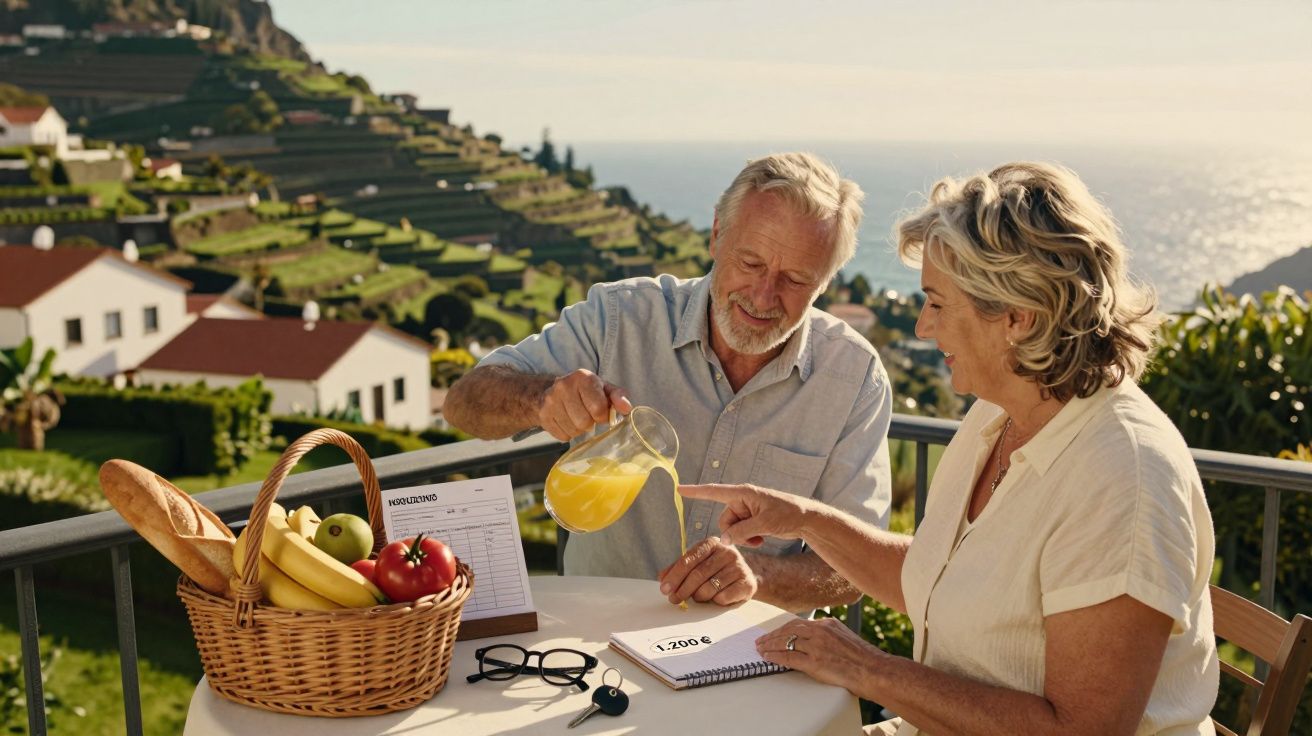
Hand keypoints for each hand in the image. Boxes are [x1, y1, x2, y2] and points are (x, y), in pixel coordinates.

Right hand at [536, 369, 631, 440]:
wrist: (548, 391)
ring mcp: (550, 402)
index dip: (603, 415)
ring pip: (574, 431)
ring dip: (579, 429)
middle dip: (590, 422)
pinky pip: (563, 436)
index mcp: (583, 377)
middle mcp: (564, 386)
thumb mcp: (602, 388)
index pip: (598, 408)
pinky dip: (568, 433)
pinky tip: (566, 421)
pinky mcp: (543, 416)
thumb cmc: (583, 391)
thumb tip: (627, 408)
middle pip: (584, 422)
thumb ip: (617, 396)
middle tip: (587, 415)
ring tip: (576, 417)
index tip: (600, 412)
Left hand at [657, 537, 757, 605]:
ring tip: (697, 597)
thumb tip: (662, 577)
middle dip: (682, 589)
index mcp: (712, 543)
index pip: (689, 559)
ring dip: (698, 596)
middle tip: (674, 599)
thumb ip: (679, 568)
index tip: (665, 589)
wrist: (745, 578)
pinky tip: (715, 598)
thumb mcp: (698, 564)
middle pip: (698, 574)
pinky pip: (723, 597)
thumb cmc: (717, 570)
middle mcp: (727, 552)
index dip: (675, 575)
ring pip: (709, 587)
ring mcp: (739, 567)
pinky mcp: (747, 583)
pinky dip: (714, 601)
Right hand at [677, 483, 813, 546]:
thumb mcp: (764, 524)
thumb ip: (741, 532)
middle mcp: (742, 500)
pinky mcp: (751, 519)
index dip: (695, 491)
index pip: (714, 491)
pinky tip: (761, 540)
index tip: (679, 489)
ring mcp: (747, 510)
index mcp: (743, 494)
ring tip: (760, 539)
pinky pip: (740, 532)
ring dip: (742, 537)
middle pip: (724, 520)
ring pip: (731, 529)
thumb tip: (723, 540)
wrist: (805, 519)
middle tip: (752, 538)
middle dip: (734, 533)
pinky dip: (747, 538)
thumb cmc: (788, 514)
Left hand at [756, 618, 882, 693]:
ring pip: (786, 642)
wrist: (873, 670)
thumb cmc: (863, 659)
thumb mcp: (845, 637)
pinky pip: (789, 657)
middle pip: (788, 630)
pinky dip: (775, 656)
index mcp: (828, 624)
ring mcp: (817, 646)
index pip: (798, 624)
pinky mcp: (815, 662)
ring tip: (761, 649)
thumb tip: (814, 640)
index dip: (783, 629)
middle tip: (761, 641)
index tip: (774, 633)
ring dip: (770, 645)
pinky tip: (768, 657)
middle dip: (772, 635)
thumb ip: (829, 635)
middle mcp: (820, 632)